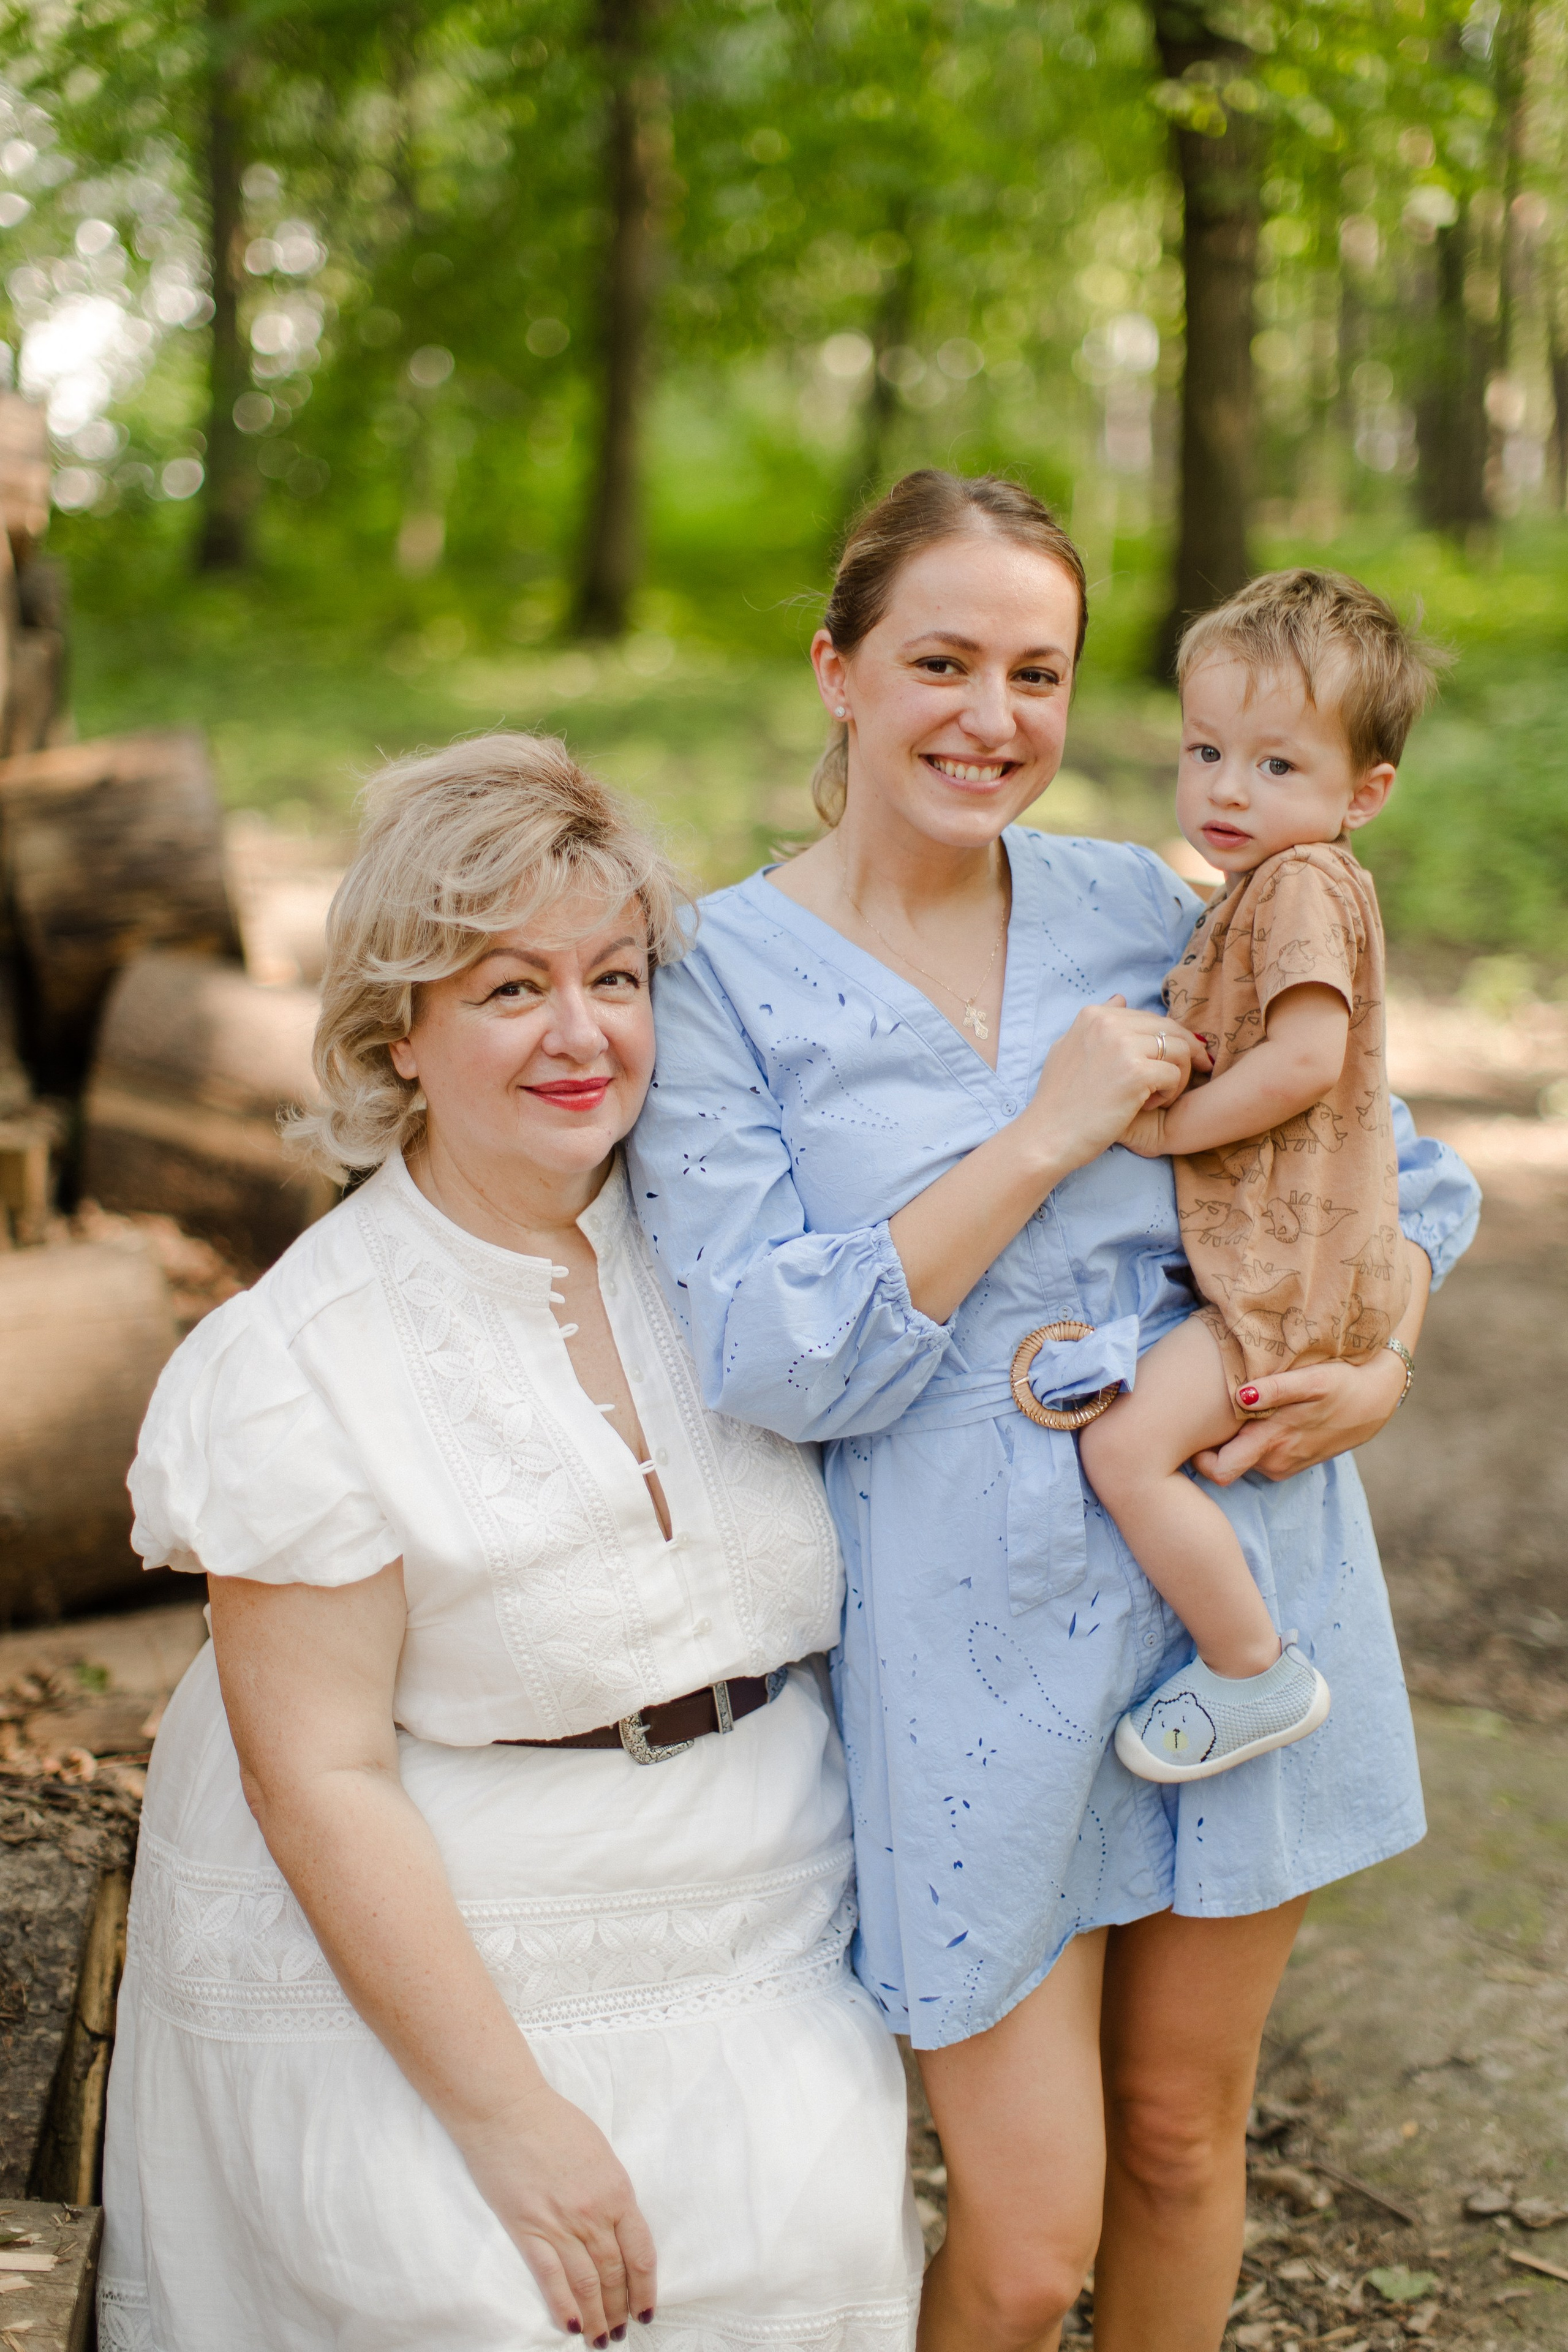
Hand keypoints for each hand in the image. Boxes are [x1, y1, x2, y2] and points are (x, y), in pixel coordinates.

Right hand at [457, 2081, 657, 2340]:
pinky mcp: (528, 2230)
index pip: (641, 2254)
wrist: (508, 2109)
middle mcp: (593, 2213)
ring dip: (597, 2316)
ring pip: (586, 2283)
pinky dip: (564, 2306)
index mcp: (617, 2191)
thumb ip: (611, 2191)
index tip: (647, 2309)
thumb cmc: (555, 2122)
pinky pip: (551, 2277)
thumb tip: (617, 2225)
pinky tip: (572, 2327)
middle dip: (620, 2309)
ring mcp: (560, 2224)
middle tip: (622, 2332)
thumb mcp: (599, 2153)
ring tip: (601, 2340)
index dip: (646, 2289)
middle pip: (614, 2274)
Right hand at [1020, 998, 1208, 1173]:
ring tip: (1157, 1096)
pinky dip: (1170, 1093)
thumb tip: (1120, 999)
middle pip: (1171, 1029)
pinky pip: (1175, 1075)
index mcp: (1094, 1015)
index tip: (1176, 1059)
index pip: (1149, 1018)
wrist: (1047, 1136)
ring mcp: (1123, 1045)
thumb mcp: (1068, 1049)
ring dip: (1178, 1075)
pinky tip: (1148, 1106)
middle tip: (1193, 1074)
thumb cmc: (1058, 1102)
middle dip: (1186, 1053)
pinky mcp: (1136, 1072)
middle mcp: (1109, 1023)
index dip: (1168, 1039)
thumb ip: (1096, 1025)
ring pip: (1180, 1049)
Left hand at [1191, 1350, 1407, 1485]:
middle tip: (1200, 1415)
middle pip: (1226, 1465)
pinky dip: (1254, 1441)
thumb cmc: (1341, 1383)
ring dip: (1235, 1440)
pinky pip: (1261, 1457)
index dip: (1198, 1459)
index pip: (1219, 1471)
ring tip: (1232, 1409)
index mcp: (1273, 1444)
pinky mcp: (1293, 1463)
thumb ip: (1275, 1389)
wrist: (1378, 1397)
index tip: (1190, 1432)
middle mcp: (1275, 1462)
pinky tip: (1257, 1416)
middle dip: (1211, 1446)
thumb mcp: (1312, 1380)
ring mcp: (1284, 1465)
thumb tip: (1241, 1396)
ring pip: (1243, 1460)